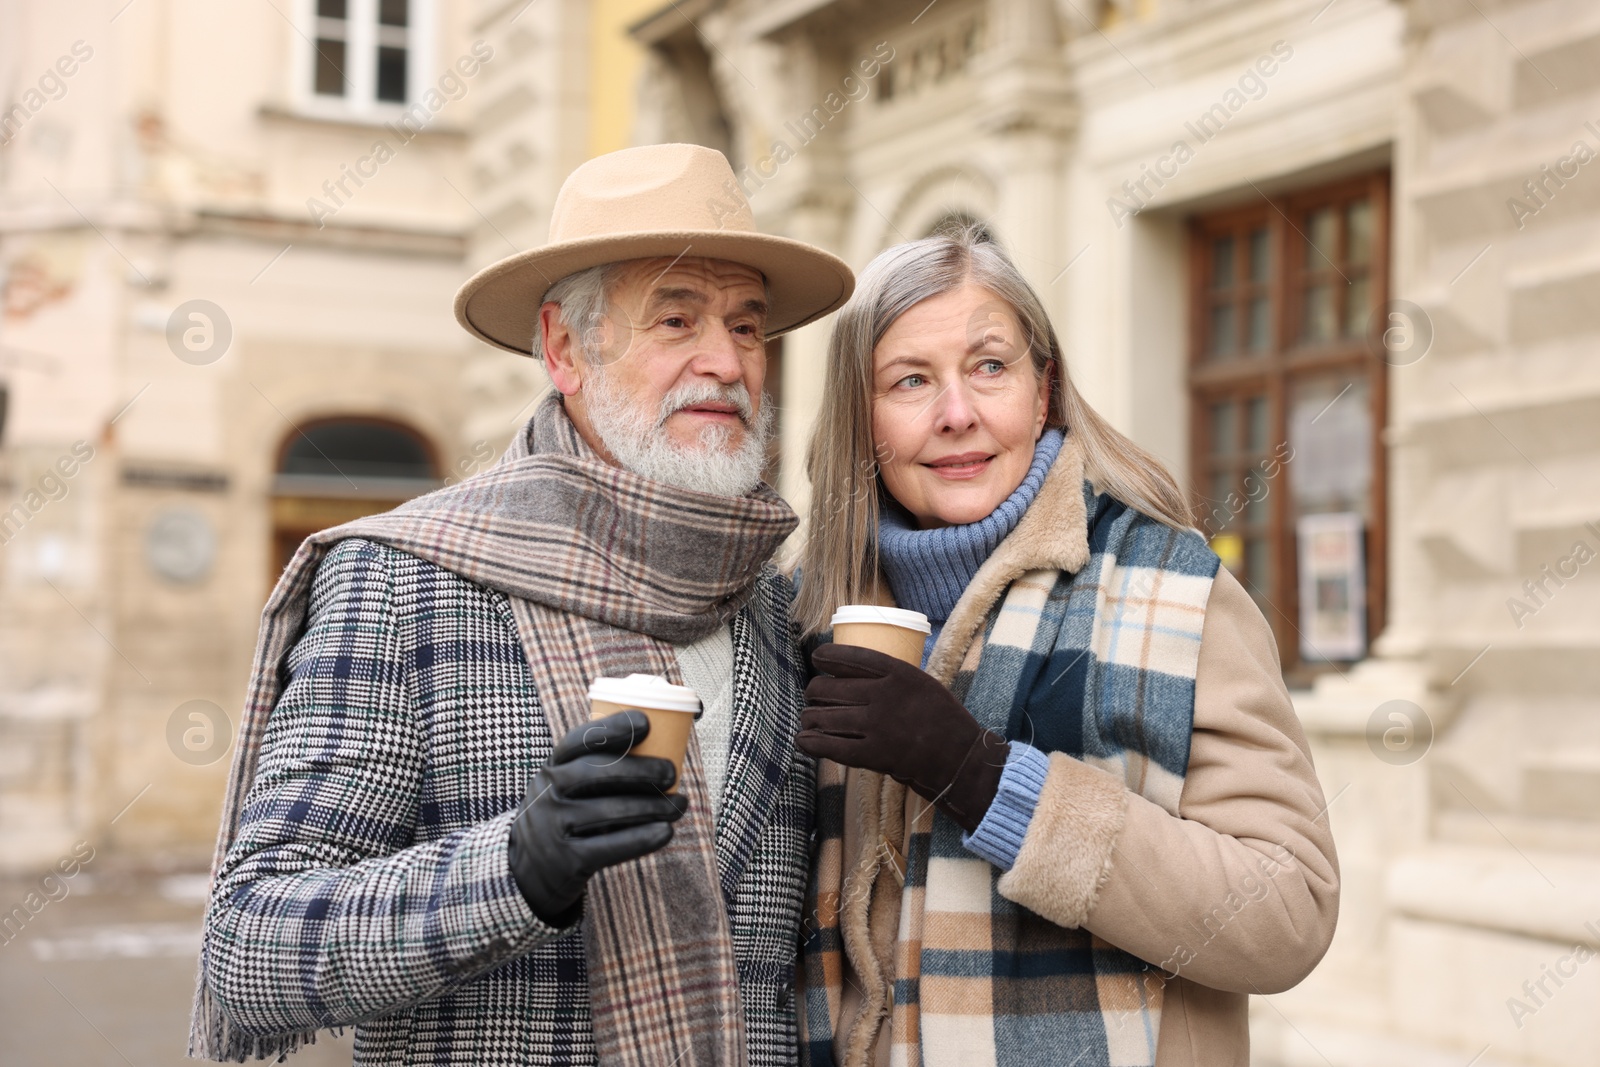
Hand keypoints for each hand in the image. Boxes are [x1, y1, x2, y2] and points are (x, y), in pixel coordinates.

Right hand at [508, 710, 687, 925]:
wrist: (527, 869)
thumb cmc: (566, 814)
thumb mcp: (566, 786)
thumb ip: (599, 768)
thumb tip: (663, 743)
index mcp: (552, 767)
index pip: (578, 741)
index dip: (612, 729)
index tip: (647, 722)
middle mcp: (547, 793)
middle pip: (594, 773)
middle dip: (638, 769)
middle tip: (671, 771)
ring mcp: (553, 827)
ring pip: (607, 810)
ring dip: (651, 806)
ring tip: (680, 804)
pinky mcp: (566, 861)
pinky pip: (609, 846)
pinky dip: (641, 839)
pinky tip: (665, 831)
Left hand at [797, 643, 1008, 832]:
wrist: (959, 758)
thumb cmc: (942, 719)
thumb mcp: (922, 683)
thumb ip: (891, 676)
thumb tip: (853, 671)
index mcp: (898, 673)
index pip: (850, 656)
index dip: (826, 656)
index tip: (817, 659)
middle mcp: (883, 695)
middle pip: (827, 688)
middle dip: (814, 692)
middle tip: (815, 697)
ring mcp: (875, 725)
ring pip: (822, 716)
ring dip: (810, 717)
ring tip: (811, 719)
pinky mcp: (871, 755)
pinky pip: (828, 746)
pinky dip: (810, 742)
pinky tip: (804, 740)